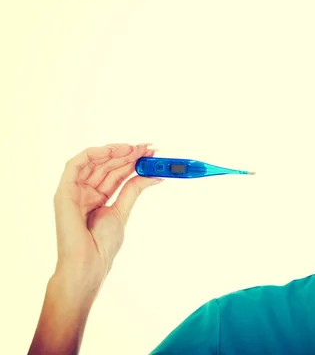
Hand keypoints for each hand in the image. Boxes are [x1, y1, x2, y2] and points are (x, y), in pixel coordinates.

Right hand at [52, 143, 161, 285]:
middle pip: (107, 165)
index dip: (133, 160)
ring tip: (134, 149)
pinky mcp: (64, 192)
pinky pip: (74, 165)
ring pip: (94, 162)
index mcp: (98, 197)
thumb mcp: (123, 210)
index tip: (151, 153)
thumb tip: (153, 174)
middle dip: (128, 154)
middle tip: (147, 148)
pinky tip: (111, 151)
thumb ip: (133, 189)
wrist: (89, 263)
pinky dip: (92, 154)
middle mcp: (85, 191)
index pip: (116, 172)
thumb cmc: (102, 244)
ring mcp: (74, 191)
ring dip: (114, 152)